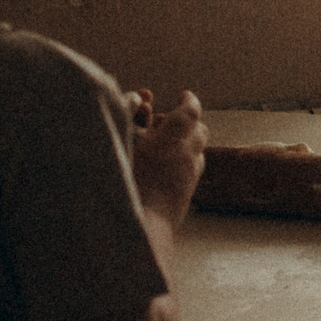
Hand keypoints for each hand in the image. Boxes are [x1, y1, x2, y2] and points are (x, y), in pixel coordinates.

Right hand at [131, 89, 205, 218]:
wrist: (137, 226)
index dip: (189, 100)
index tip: (185, 94)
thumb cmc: (121, 181)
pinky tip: (167, 165)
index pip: (190, 111)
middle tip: (170, 119)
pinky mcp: (188, 193)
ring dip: (187, 142)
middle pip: (199, 130)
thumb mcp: (121, 141)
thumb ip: (130, 115)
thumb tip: (141, 98)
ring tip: (167, 142)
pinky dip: (185, 160)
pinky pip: (193, 169)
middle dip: (188, 121)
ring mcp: (190, 176)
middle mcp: (186, 155)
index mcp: (170, 140)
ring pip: (198, 150)